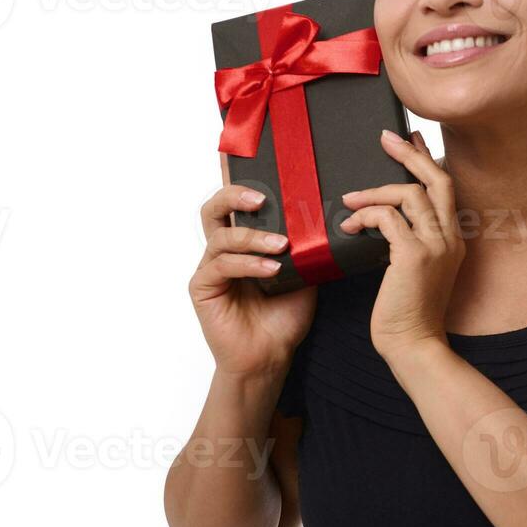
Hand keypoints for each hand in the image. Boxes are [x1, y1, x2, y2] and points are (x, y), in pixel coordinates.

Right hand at [189, 178, 317, 377]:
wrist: (270, 357)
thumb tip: (324, 219)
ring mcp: (211, 268)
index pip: (236, 206)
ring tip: (281, 246)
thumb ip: (304, 247)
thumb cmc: (283, 317)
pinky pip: (221, 266)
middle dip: (234, 195)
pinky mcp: (203, 288)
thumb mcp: (304, 275)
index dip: (240, 184)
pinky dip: (248, 264)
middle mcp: (223, 252)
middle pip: (214, 210)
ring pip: (221, 237)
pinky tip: (270, 270)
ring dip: (252, 237)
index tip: (260, 169)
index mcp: (243, 245)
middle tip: (262, 198)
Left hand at [341, 129, 463, 360]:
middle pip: (436, 181)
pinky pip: (388, 218)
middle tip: (386, 138)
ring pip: (408, 195)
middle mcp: (450, 239)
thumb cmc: (408, 314)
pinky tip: (349, 227)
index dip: (427, 160)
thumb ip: (408, 243)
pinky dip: (365, 215)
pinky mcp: (413, 256)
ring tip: (349, 200)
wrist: (413, 345)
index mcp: (453, 241)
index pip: (444, 189)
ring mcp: (435, 246)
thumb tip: (384, 219)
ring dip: (374, 192)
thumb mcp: (415, 271)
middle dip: (410, 154)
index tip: (410, 140)